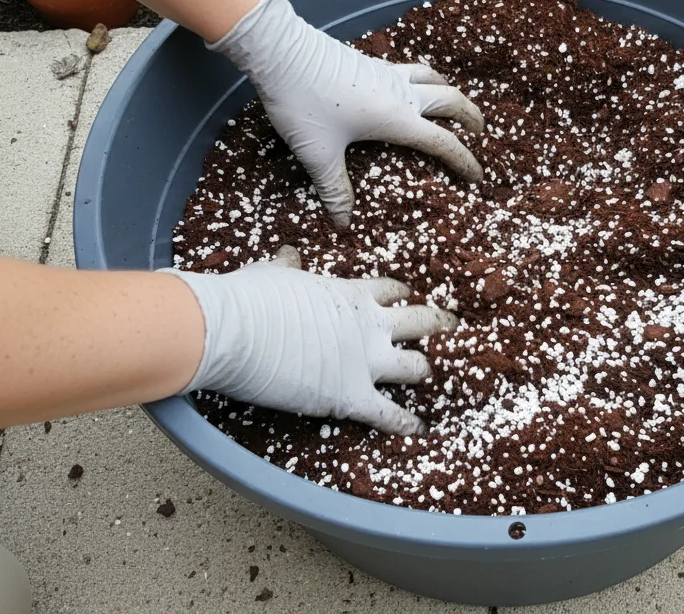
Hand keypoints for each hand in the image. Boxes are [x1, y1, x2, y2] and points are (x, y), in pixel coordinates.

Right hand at [161, 247, 455, 434]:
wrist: (235, 329)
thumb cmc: (249, 297)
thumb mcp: (274, 273)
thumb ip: (289, 267)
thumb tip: (289, 254)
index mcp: (351, 294)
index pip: (390, 291)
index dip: (400, 295)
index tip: (407, 296)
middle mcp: (368, 326)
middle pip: (419, 323)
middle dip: (435, 325)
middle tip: (447, 327)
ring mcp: (365, 362)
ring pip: (415, 367)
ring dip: (422, 370)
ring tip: (427, 375)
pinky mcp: (352, 397)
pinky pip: (389, 414)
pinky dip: (406, 424)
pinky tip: (419, 430)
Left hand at [208, 0, 484, 227]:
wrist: (280, 51)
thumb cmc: (303, 103)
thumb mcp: (318, 153)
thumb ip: (334, 189)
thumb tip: (344, 223)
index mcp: (396, 117)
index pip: (443, 142)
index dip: (464, 161)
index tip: (478, 177)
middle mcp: (400, 92)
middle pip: (451, 100)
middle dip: (470, 117)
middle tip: (480, 132)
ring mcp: (386, 73)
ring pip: (433, 78)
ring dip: (450, 92)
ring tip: (454, 104)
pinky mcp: (371, 62)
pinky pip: (411, 70)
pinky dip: (425, 79)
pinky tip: (410, 87)